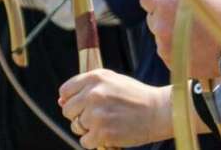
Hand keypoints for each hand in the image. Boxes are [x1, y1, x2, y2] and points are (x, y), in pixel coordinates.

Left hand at [58, 69, 172, 148]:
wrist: (159, 111)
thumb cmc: (135, 96)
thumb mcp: (111, 81)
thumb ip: (86, 86)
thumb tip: (61, 101)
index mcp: (94, 78)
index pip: (65, 91)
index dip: (71, 100)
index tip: (81, 106)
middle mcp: (93, 94)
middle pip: (67, 110)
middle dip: (78, 116)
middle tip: (95, 118)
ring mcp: (97, 114)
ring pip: (76, 126)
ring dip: (88, 129)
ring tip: (104, 125)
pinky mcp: (104, 133)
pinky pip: (85, 141)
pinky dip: (94, 142)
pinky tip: (106, 135)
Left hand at [140, 0, 220, 79]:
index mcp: (165, 1)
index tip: (171, 1)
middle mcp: (161, 24)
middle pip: (153, 18)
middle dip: (165, 17)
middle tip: (186, 19)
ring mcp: (166, 45)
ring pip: (161, 38)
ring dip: (172, 35)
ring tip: (197, 36)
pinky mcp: (174, 62)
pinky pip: (170, 55)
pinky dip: (180, 52)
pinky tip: (197, 49)